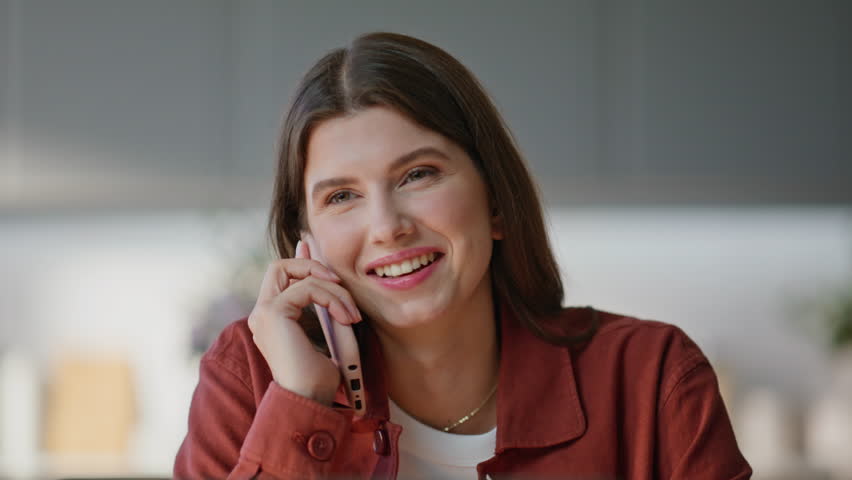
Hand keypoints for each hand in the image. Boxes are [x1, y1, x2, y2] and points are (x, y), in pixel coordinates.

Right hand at [247, 240, 361, 405]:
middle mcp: (262, 314)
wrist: (309, 401)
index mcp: (271, 319)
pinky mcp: (273, 313)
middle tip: (339, 284)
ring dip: (335, 291)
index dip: (304, 263)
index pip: (282, 276)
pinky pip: (308, 288)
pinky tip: (346, 319)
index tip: (331, 268)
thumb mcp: (328, 335)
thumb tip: (333, 282)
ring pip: (301, 275)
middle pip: (280, 266)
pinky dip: (333, 299)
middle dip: (313, 266)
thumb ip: (325, 308)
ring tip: (352, 315)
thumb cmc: (320, 378)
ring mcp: (264, 312)